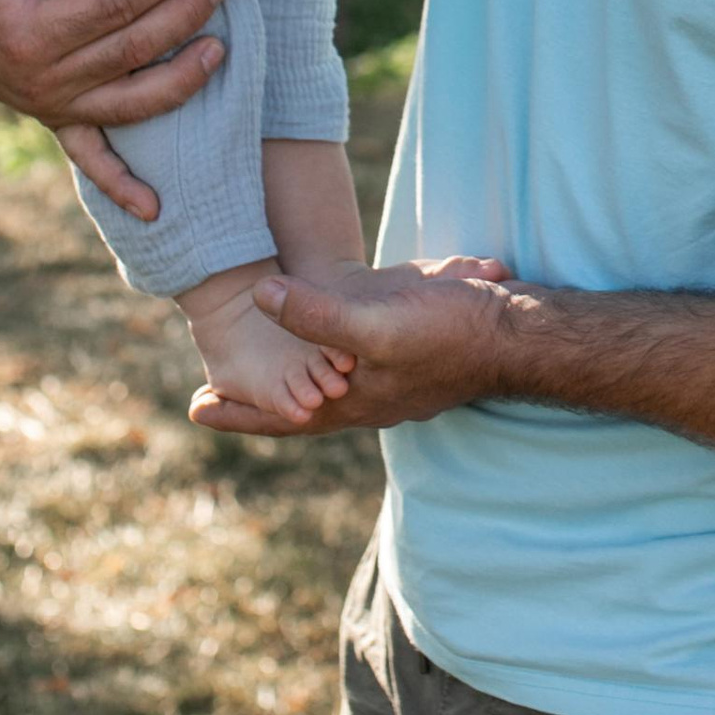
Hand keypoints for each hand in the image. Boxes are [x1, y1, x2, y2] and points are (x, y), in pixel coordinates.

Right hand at [0, 0, 228, 222]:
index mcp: (28, 33)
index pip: (114, 7)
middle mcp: (42, 80)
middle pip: (132, 51)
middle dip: (183, 15)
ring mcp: (51, 106)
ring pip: (130, 105)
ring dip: (181, 81)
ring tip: (222, 48)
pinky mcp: (55, 120)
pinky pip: (90, 160)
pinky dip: (121, 187)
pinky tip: (156, 210)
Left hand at [240, 253, 519, 430]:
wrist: (519, 334)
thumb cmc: (450, 334)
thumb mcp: (376, 324)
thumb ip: (317, 315)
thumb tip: (261, 299)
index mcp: (351, 401)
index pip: (281, 415)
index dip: (238, 413)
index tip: (194, 410)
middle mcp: (365, 395)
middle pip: (299, 402)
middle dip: (259, 398)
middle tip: (212, 395)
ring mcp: (389, 376)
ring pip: (327, 379)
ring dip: (292, 372)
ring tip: (260, 361)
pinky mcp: (409, 352)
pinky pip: (358, 355)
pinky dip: (331, 345)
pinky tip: (326, 332)